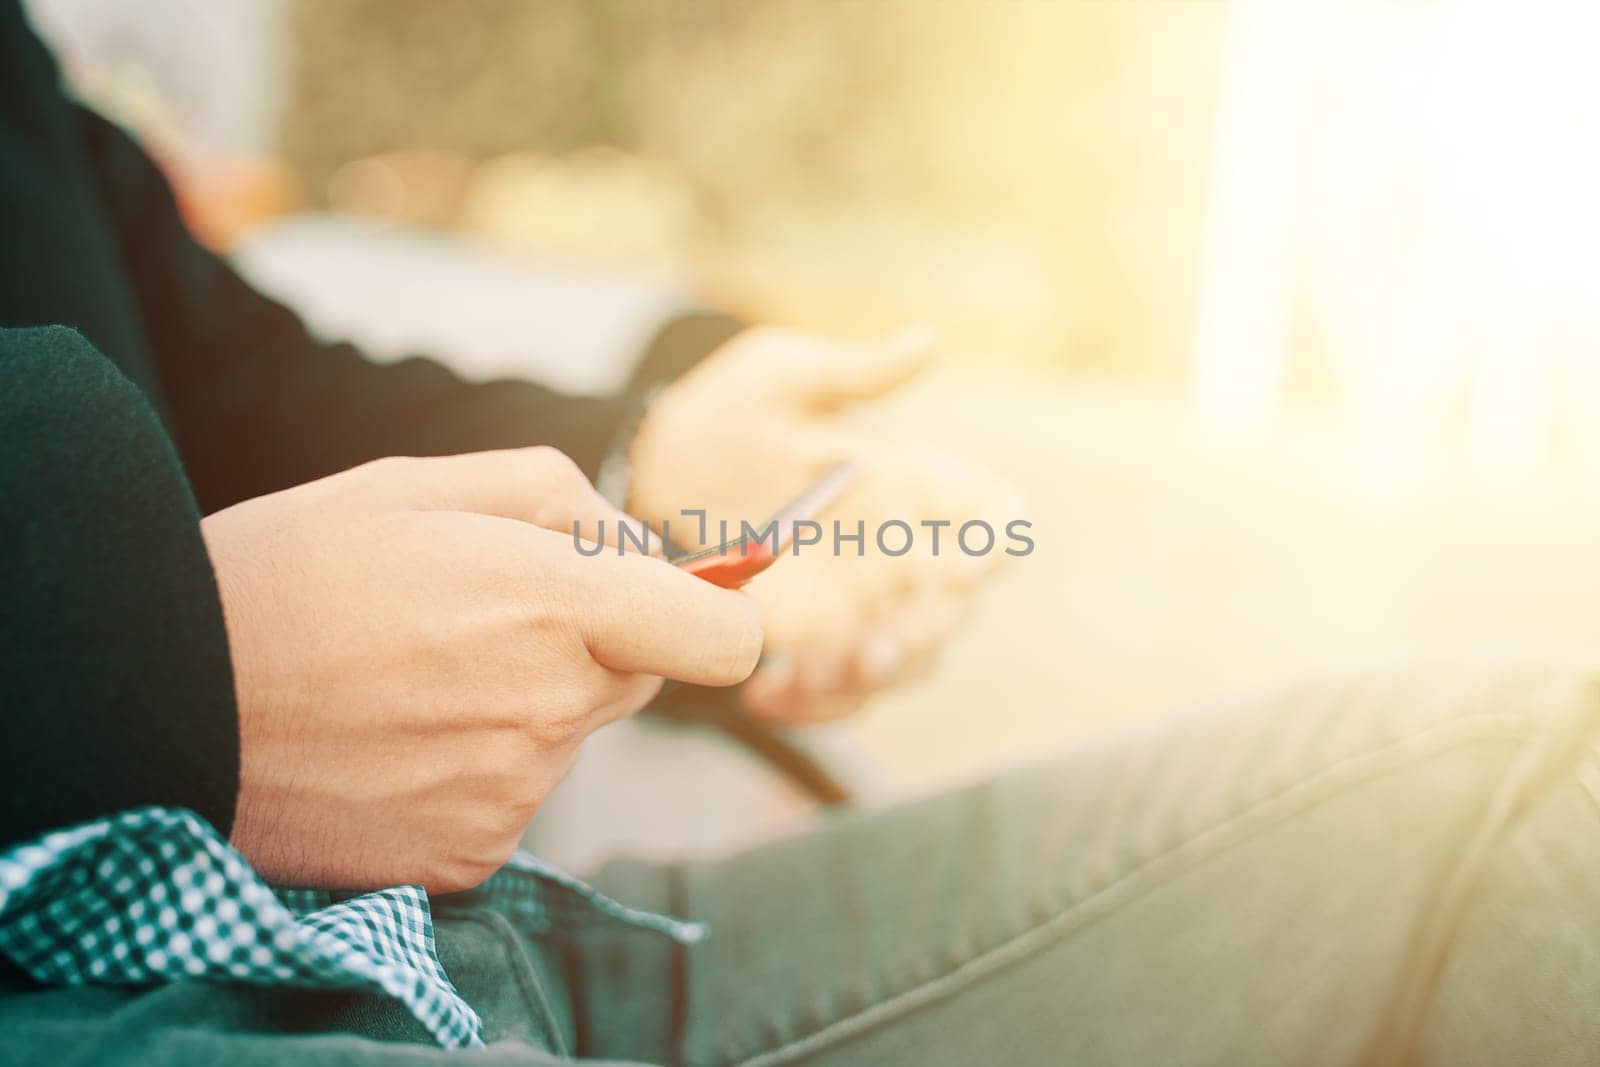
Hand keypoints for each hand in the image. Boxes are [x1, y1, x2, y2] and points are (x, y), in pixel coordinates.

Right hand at [202, 448, 760, 891]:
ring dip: (521, 704)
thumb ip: (563, 498)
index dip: (715, 615)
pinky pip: (511, 800)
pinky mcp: (467, 854)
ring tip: (408, 678)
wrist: (163, 696)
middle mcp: (550, 708)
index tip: (681, 603)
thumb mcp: (423, 484)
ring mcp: (510, 793)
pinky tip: (390, 741)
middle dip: (590, 642)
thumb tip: (642, 546)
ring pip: (567, 735)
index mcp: (556, 604)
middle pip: (639, 677)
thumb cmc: (293, 571)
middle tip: (481, 617)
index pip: (725, 639)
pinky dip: (470, 771)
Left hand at [628, 327, 1016, 722]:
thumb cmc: (732, 405)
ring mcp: (862, 602)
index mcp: (915, 482)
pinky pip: (834, 692)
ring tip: (809, 683)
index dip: (996, 541)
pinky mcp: (812, 640)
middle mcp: (903, 550)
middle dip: (922, 636)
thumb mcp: (779, 372)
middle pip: (949, 610)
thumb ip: (850, 370)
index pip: (990, 515)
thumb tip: (924, 342)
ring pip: (899, 665)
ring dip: (866, 684)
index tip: (970, 562)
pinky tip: (763, 696)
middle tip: (875, 652)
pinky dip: (808, 706)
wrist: (658, 465)